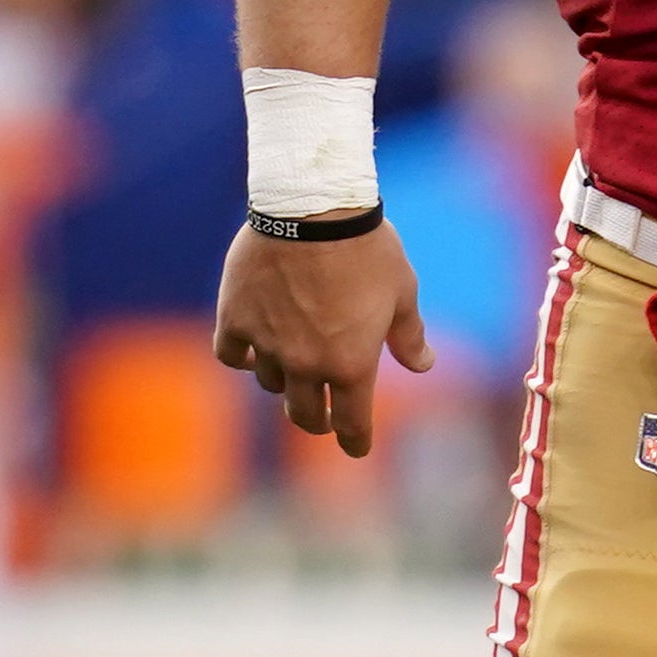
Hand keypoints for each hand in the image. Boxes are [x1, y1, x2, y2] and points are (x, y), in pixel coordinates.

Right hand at [213, 217, 432, 457]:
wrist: (314, 208)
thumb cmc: (369, 249)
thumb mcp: (402, 292)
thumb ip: (409, 336)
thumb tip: (423, 366)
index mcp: (350, 364)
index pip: (352, 422)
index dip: (356, 441)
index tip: (357, 448)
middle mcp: (304, 363)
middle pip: (305, 414)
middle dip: (318, 422)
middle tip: (323, 419)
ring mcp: (266, 344)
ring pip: (271, 383)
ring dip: (285, 382)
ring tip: (295, 366)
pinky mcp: (235, 318)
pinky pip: (232, 354)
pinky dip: (242, 357)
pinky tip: (252, 351)